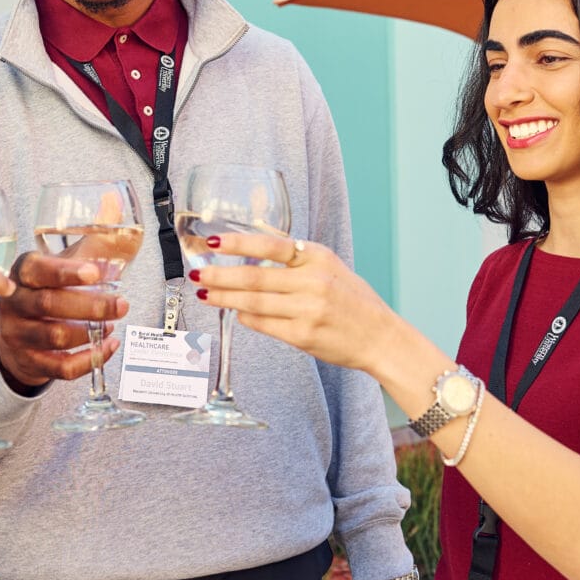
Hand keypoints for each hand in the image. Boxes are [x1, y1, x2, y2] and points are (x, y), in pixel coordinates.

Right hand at [0, 252, 131, 389]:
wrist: (22, 328)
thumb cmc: (50, 287)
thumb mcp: (67, 260)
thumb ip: (94, 239)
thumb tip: (116, 209)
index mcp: (24, 272)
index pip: (38, 270)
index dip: (66, 272)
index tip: (94, 273)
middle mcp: (16, 302)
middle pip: (49, 304)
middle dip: (91, 306)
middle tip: (121, 304)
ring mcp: (18, 334)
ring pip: (54, 336)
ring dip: (90, 332)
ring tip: (111, 325)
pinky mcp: (29, 361)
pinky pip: (60, 367)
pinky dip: (88, 360)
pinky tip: (106, 347)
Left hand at [189, 232, 403, 373]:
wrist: (381, 337)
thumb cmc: (354, 302)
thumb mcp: (330, 267)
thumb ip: (297, 261)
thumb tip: (253, 255)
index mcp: (318, 258)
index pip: (270, 244)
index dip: (238, 243)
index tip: (213, 242)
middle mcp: (312, 281)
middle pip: (254, 276)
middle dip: (220, 274)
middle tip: (198, 273)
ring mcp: (307, 310)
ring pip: (253, 301)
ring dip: (224, 297)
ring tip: (205, 293)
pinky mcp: (302, 335)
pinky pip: (264, 324)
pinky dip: (245, 317)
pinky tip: (234, 312)